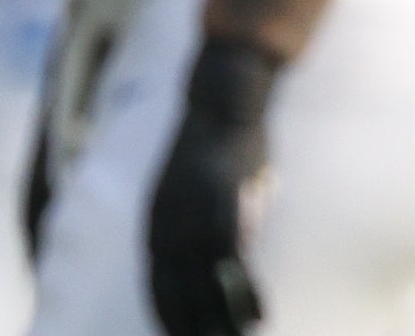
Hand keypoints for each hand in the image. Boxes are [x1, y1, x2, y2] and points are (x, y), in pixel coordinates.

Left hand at [147, 38, 276, 335]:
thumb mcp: (197, 187)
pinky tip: (257, 314)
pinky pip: (233, 263)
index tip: (177, 334)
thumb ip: (207, 219)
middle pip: (177, 292)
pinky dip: (245, 293)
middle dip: (192, 324)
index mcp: (157, 223)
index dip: (167, 313)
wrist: (222, 102)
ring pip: (205, 285)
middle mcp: (167, 227)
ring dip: (221, 318)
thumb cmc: (217, 142)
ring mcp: (194, 219)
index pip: (157, 283)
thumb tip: (228, 247)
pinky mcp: (222, 209)